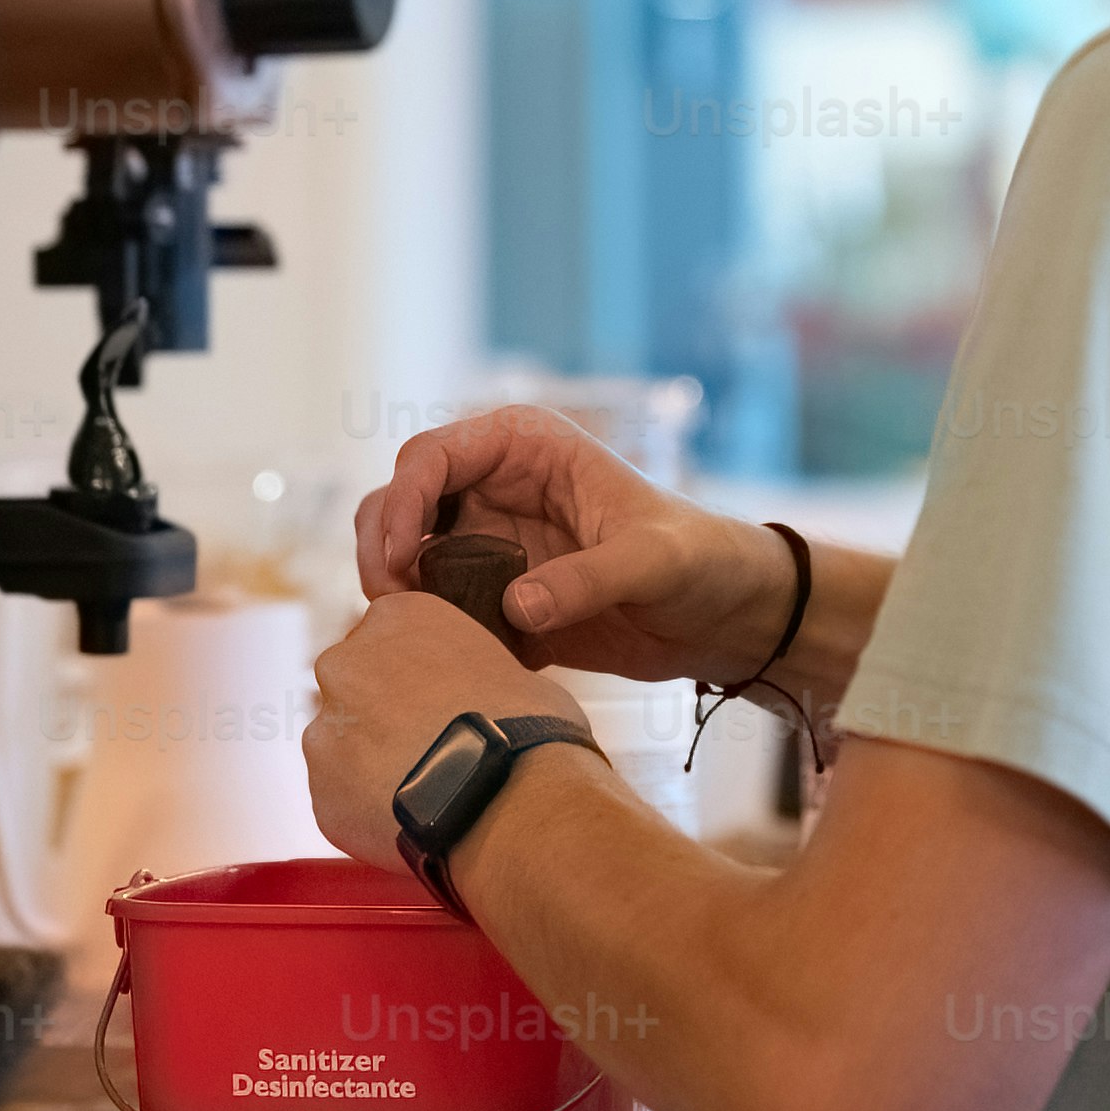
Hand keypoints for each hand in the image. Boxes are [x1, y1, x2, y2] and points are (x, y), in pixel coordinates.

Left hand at [303, 587, 565, 870]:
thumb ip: (471, 673)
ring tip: (422, 793)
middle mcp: (346, 661)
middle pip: (353, 686)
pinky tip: (407, 820)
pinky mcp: (319, 788)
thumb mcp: (511, 669)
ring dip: (370, 765)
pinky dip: (364, 809)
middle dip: (380, 716)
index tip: (437, 704)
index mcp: (396, 616)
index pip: (389, 637)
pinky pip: (338, 798)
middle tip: (425, 749)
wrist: (508, 799)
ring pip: (340, 746)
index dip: (415, 676)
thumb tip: (478, 701)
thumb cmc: (527, 729)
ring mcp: (325, 726)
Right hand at [351, 405, 784, 687]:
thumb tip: (516, 605)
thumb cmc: (701, 562)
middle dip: (382, 548)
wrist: (726, 618)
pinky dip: (429, 631)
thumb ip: (589, 579)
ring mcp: (490, 544)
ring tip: (411, 636)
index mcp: (526, 447)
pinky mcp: (496, 598)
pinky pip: (439, 610)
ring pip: (408, 557)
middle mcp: (496, 488)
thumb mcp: (655, 562)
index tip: (404, 559)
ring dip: (397, 593)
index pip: (432, 457)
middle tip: (388, 604)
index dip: (404, 503)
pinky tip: (444, 663)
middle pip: (399, 504)